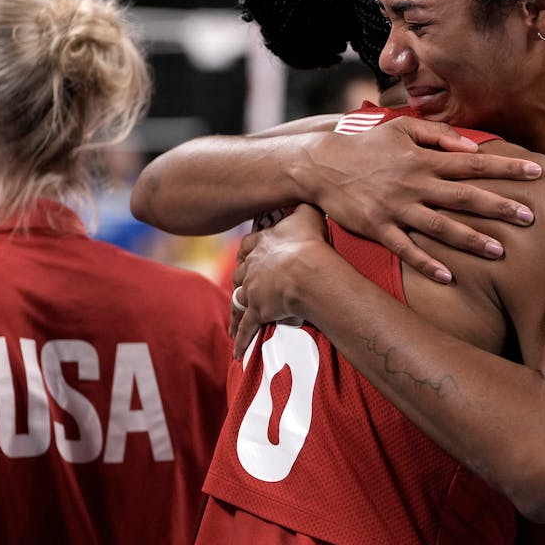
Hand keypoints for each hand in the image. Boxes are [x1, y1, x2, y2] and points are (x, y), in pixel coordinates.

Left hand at [230, 204, 328, 358]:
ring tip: (232, 326)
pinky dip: (241, 340)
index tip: (247, 256)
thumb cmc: (310, 242)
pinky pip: (246, 328)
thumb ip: (306, 204)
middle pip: (239, 275)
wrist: (306, 270)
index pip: (248, 246)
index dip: (248, 252)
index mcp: (262, 244)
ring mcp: (252, 290)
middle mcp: (252, 267)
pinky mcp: (257, 312)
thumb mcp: (308, 214)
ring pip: (238, 303)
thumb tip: (312, 192)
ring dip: (235, 314)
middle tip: (241, 292)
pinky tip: (236, 353)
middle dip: (240, 283)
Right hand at [307, 117, 542, 282]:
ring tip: (499, 251)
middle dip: (499, 206)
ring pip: (440, 226)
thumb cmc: (366, 145)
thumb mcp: (402, 129)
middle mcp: (414, 183)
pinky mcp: (378, 228)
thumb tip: (473, 147)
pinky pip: (406, 249)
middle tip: (530, 217)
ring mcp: (396, 208)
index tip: (537, 172)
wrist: (320, 164)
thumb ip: (438, 135)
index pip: (473, 163)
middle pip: (464, 196)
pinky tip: (450, 277)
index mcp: (423, 159)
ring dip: (470, 239)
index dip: (506, 168)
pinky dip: (427, 264)